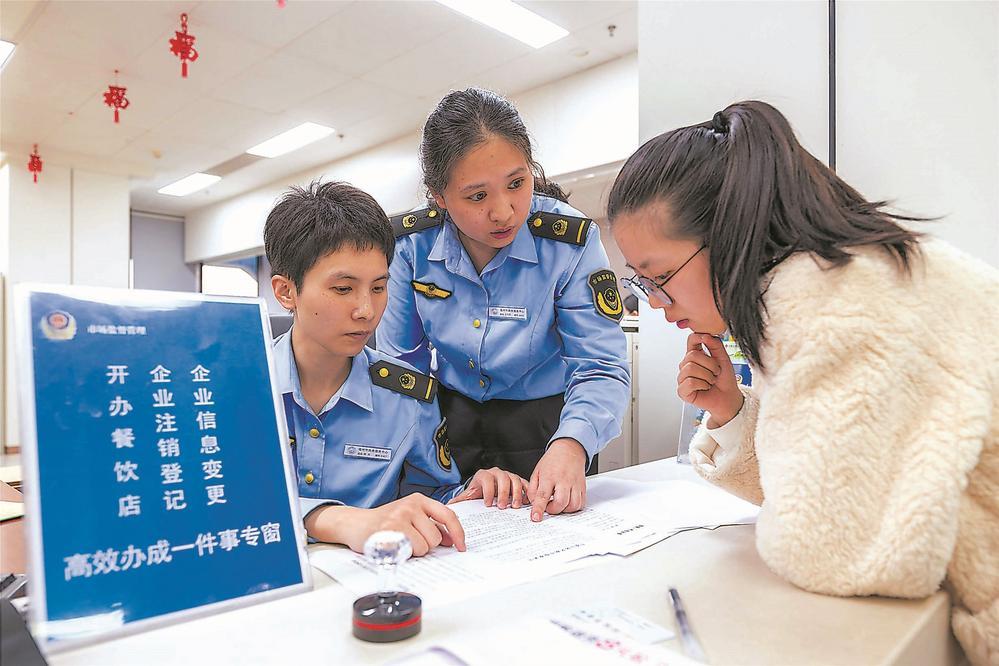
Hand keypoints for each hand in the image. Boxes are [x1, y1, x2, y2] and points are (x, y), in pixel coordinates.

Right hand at [307, 493, 465, 556]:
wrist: (355, 524)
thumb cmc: (384, 523)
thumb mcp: (410, 518)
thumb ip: (430, 525)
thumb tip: (450, 539)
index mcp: (419, 500)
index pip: (448, 515)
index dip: (458, 533)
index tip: (461, 547)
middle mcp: (410, 505)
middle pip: (436, 537)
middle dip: (426, 545)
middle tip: (409, 540)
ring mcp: (399, 516)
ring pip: (424, 546)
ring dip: (414, 551)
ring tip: (399, 542)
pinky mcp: (390, 531)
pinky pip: (409, 551)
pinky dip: (403, 554)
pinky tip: (393, 546)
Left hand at [448, 467, 529, 508]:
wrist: (487, 487)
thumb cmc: (478, 491)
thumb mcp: (470, 495)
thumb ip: (461, 499)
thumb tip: (449, 505)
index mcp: (483, 475)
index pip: (486, 479)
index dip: (488, 491)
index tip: (487, 504)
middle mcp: (496, 473)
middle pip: (502, 478)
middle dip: (503, 493)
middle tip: (502, 507)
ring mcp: (508, 475)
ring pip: (515, 479)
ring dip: (516, 493)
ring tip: (515, 506)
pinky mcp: (518, 480)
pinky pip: (524, 482)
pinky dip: (527, 491)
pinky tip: (527, 501)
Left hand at [528, 438, 586, 521]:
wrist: (569, 450)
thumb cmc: (553, 460)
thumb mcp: (537, 471)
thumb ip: (533, 489)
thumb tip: (533, 503)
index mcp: (550, 476)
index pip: (543, 496)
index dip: (538, 509)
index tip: (536, 518)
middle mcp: (564, 481)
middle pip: (560, 502)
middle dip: (553, 510)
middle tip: (548, 506)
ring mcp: (575, 484)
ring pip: (573, 505)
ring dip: (564, 510)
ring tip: (558, 504)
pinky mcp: (582, 487)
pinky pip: (581, 503)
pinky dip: (574, 507)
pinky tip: (567, 502)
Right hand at [677, 333, 743, 426]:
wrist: (729, 398)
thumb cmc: (725, 380)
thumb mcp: (724, 359)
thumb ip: (715, 345)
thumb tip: (705, 335)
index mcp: (696, 356)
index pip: (691, 340)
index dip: (698, 338)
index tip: (706, 341)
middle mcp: (687, 366)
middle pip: (691, 355)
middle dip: (709, 364)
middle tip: (716, 372)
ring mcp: (683, 378)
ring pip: (690, 368)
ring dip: (707, 376)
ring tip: (711, 381)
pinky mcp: (682, 391)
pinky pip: (689, 382)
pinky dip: (702, 385)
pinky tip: (705, 388)